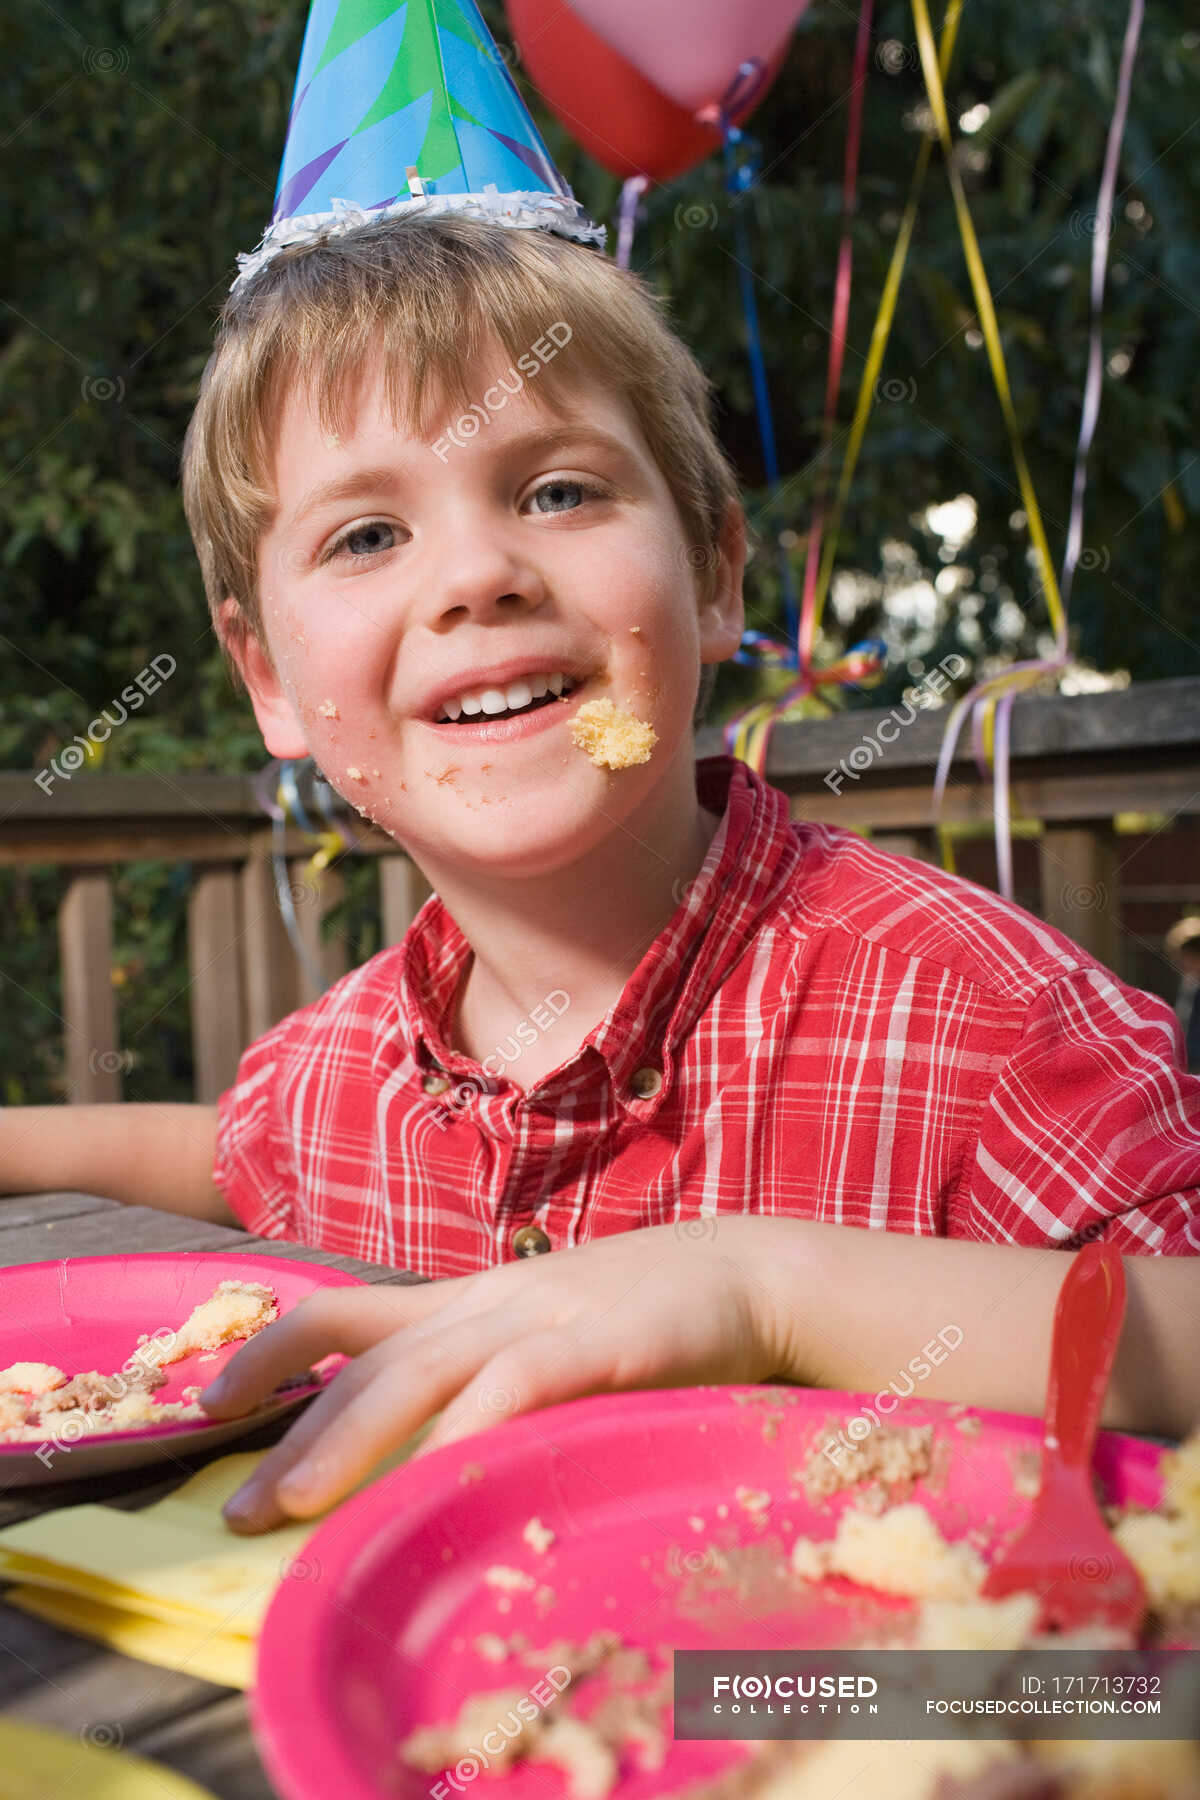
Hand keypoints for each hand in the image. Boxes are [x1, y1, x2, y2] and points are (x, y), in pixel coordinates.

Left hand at [199, 1221, 795, 1532]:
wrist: (747, 1272)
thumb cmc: (642, 1317)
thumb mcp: (540, 1333)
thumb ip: (480, 1373)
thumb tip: (410, 1445)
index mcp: (466, 1299)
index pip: (346, 1308)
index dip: (272, 1349)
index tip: (212, 1402)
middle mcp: (488, 1303)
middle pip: (369, 1358)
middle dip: (293, 1430)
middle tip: (236, 1505)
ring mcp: (542, 1316)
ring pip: (424, 1372)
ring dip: (350, 1439)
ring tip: (294, 1502)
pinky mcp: (602, 1341)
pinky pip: (522, 1385)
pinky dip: (472, 1428)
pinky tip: (436, 1475)